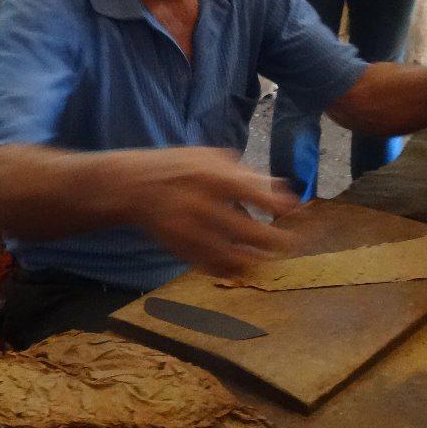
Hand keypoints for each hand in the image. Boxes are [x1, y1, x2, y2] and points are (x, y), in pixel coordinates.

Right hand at [119, 148, 299, 278]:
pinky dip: (232, 269)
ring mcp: (190, 231)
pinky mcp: (180, 249)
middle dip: (276, 241)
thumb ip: (247, 172)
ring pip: (233, 256)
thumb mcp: (210, 158)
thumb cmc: (179, 168)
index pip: (254, 194)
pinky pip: (213, 267)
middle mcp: (202, 205)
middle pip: (249, 232)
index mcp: (211, 177)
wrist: (133, 186)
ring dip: (257, 259)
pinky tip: (243, 265)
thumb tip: (284, 188)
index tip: (293, 210)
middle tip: (291, 243)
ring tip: (269, 257)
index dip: (278, 205)